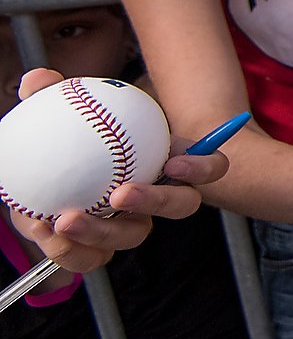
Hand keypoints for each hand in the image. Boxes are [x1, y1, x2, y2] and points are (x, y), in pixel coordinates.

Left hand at [8, 70, 225, 274]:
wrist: (37, 179)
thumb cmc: (61, 138)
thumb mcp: (59, 114)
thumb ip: (50, 96)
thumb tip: (38, 81)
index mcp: (167, 160)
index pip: (208, 166)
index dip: (202, 167)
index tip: (173, 163)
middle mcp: (158, 196)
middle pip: (182, 206)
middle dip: (157, 201)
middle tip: (119, 195)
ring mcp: (130, 225)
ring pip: (133, 237)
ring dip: (102, 232)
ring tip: (66, 219)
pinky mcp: (99, 249)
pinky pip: (92, 257)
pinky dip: (68, 248)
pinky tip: (40, 228)